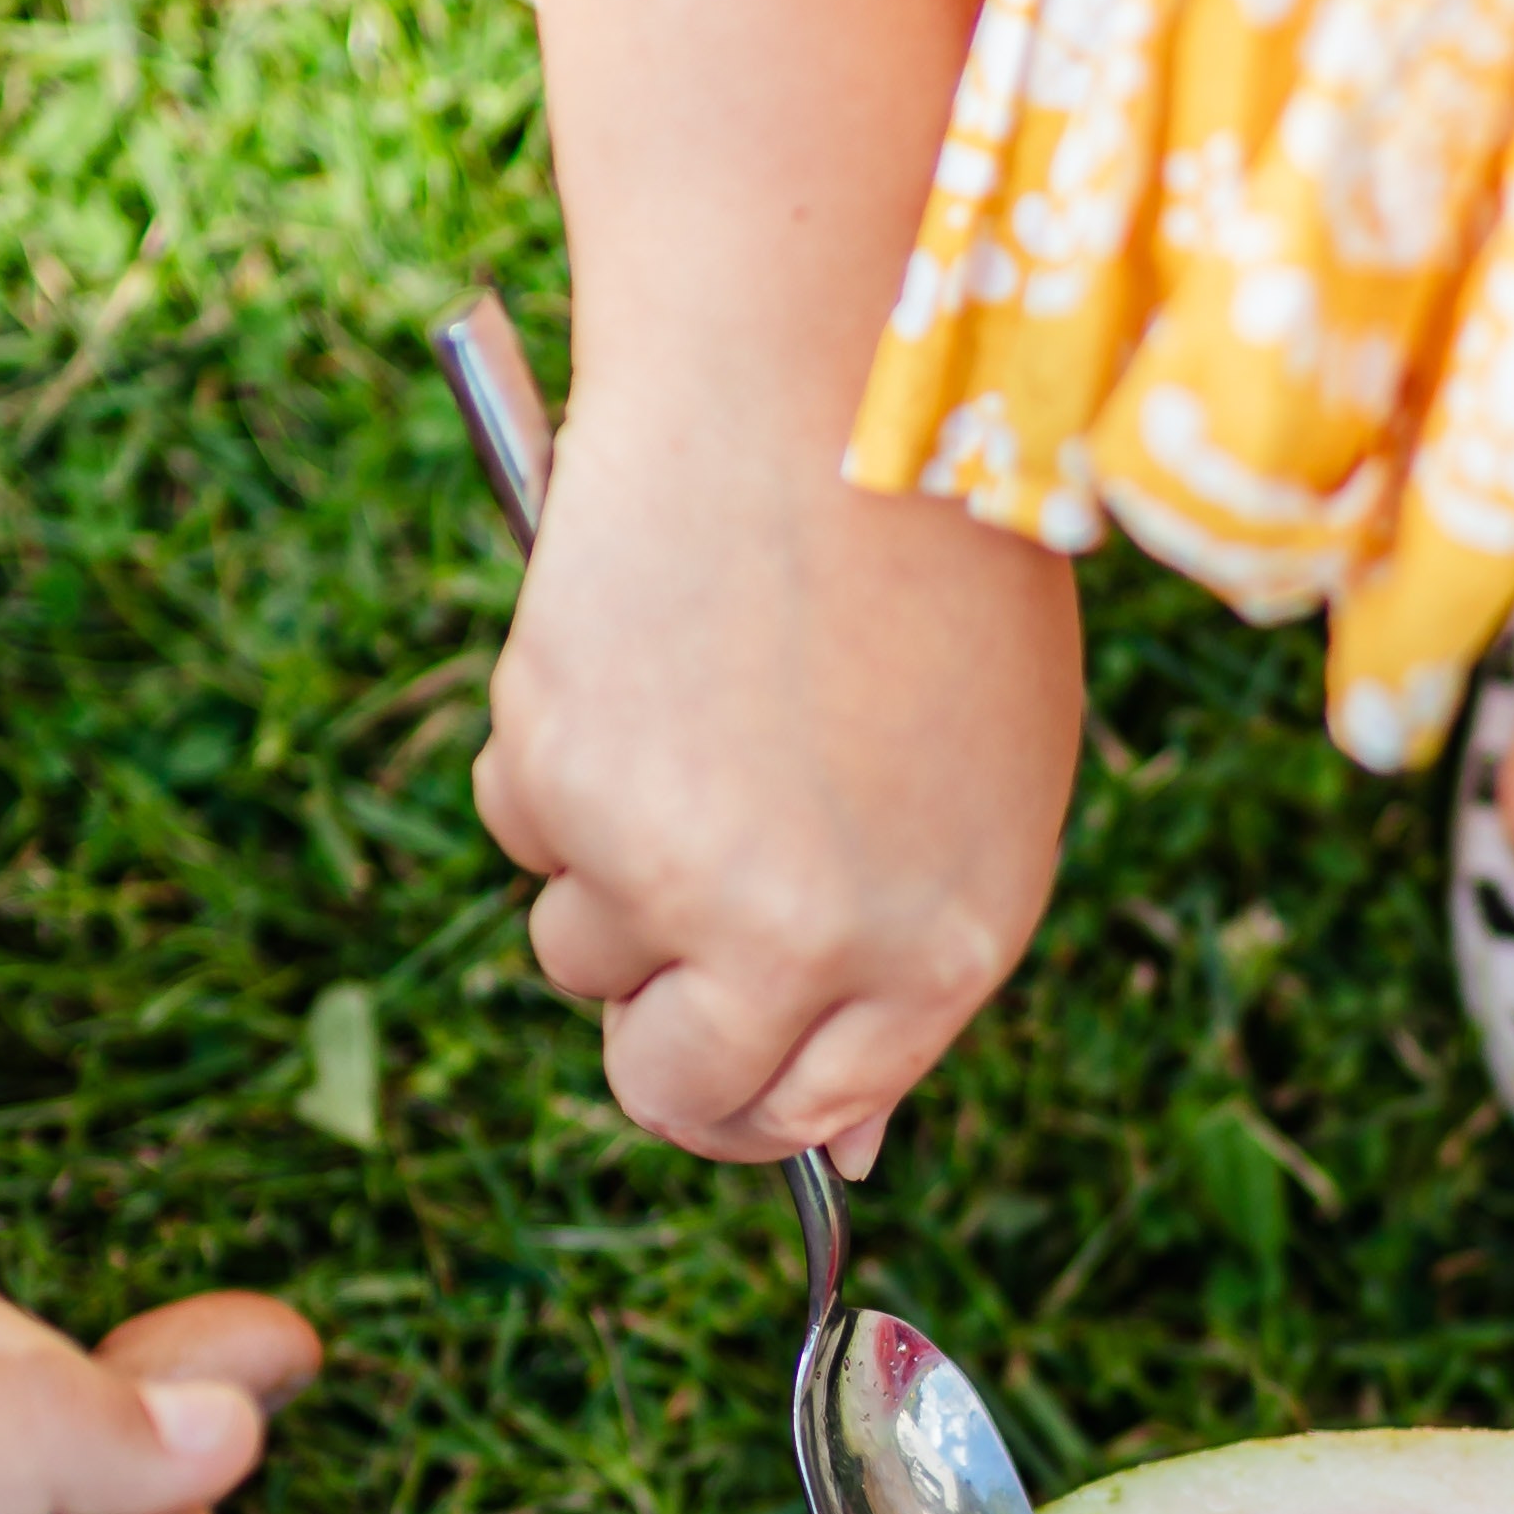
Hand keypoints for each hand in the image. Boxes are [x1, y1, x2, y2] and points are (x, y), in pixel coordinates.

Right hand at [475, 395, 1081, 1158]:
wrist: (820, 378)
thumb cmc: (929, 557)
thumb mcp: (989, 779)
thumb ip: (912, 953)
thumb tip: (843, 1135)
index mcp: (951, 943)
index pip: (823, 1111)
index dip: (761, 1097)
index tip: (731, 1059)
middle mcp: (811, 937)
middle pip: (673, 1088)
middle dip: (657, 1040)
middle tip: (663, 936)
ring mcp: (672, 867)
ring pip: (580, 949)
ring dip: (607, 867)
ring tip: (687, 711)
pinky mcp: (557, 779)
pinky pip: (523, 825)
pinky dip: (554, 758)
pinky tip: (634, 649)